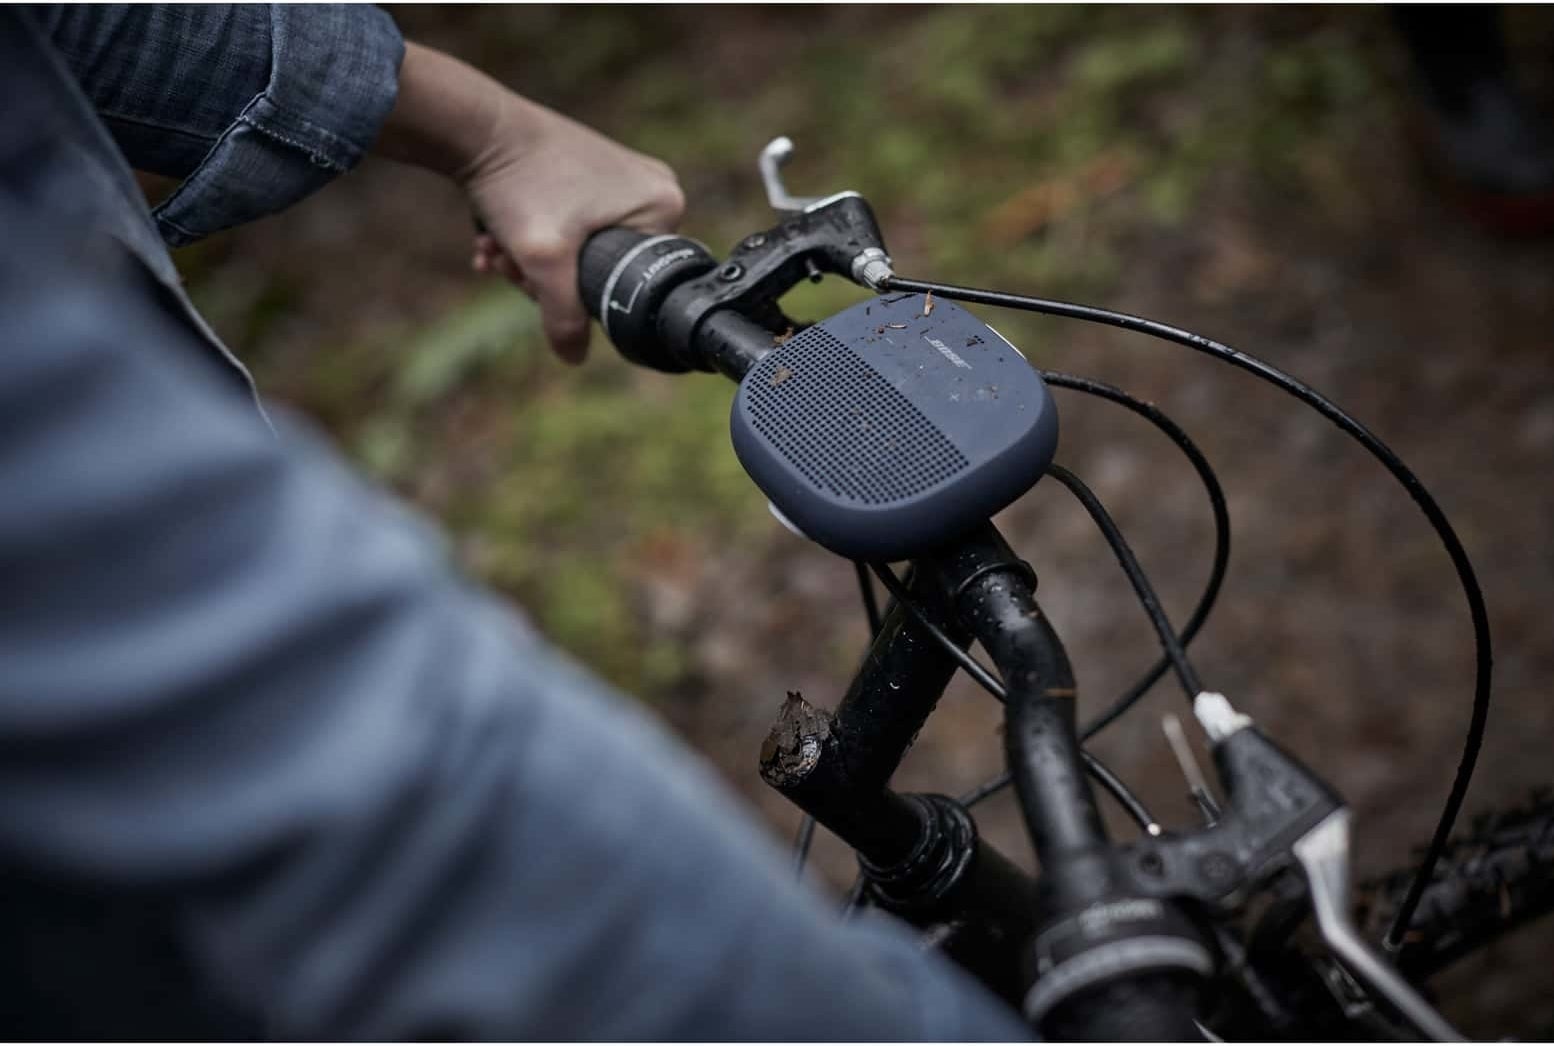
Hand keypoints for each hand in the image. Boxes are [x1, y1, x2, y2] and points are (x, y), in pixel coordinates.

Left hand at [376, 42, 684, 362]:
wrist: (475, 126)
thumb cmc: (520, 182)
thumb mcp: (544, 262)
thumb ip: (563, 318)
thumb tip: (574, 358)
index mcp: (664, 205)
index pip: (633, 279)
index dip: (584, 294)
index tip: (538, 283)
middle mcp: (652, 187)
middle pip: (603, 266)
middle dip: (547, 277)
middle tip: (512, 266)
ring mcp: (621, 179)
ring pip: (578, 248)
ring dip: (530, 261)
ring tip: (496, 250)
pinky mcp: (589, 173)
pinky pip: (567, 225)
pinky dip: (531, 236)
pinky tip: (494, 238)